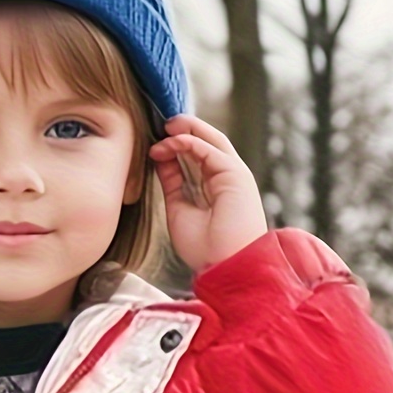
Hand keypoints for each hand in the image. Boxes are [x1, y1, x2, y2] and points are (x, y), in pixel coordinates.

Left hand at [148, 115, 266, 274]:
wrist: (226, 267)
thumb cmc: (206, 250)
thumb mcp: (180, 210)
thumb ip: (172, 184)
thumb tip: (161, 160)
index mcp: (220, 188)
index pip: (200, 156)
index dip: (179, 146)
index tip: (156, 145)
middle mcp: (230, 178)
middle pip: (209, 142)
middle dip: (185, 130)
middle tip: (161, 126)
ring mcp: (235, 175)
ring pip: (211, 140)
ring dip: (187, 130)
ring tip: (164, 127)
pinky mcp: (235, 175)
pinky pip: (209, 150)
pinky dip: (188, 143)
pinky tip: (169, 143)